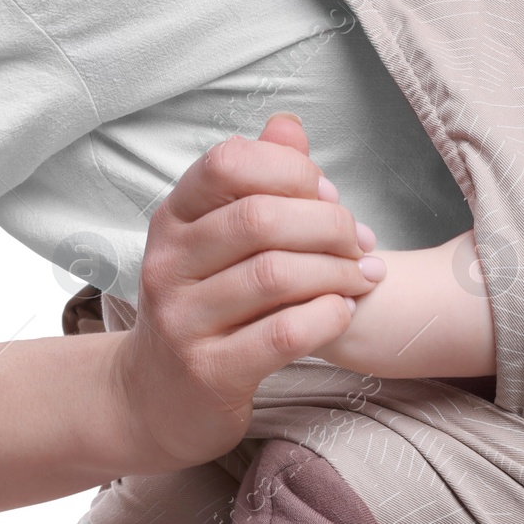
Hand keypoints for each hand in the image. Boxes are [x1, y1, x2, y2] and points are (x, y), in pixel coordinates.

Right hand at [109, 114, 381, 471]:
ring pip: (275, 275)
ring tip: (365, 277)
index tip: (328, 195)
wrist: (157, 399)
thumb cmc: (205, 306)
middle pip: (259, 218)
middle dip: (328, 224)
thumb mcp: (216, 238)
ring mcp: (182, 320)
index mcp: (173, 219)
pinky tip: (343, 311)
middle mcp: (168, 263)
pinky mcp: (209, 371)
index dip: (292, 170)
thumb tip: (288, 125)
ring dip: (337, 272)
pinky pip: (282, 334)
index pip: (229, 163)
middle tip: (363, 243)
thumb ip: (256, 180)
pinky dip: (326, 316)